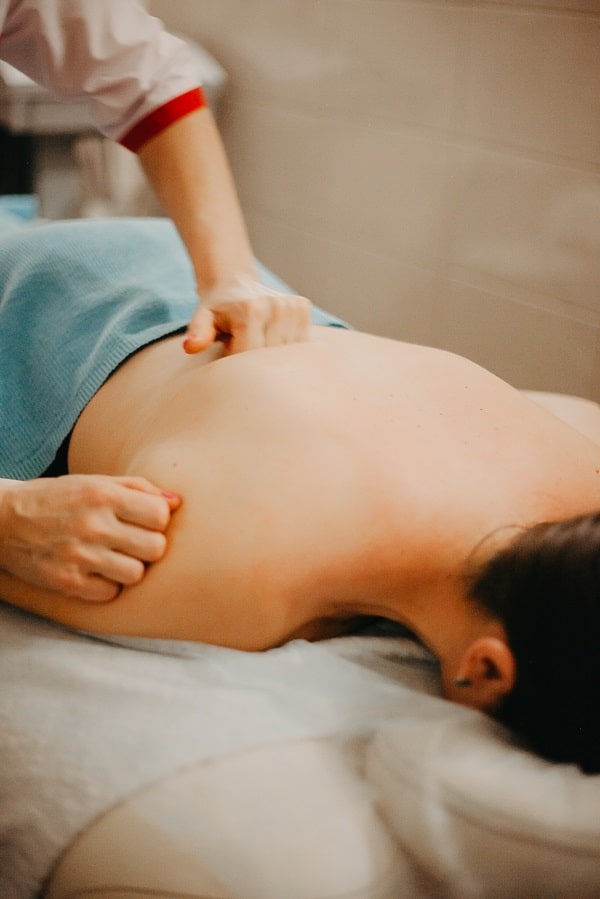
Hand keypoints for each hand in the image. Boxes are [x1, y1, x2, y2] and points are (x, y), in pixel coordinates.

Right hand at [0, 475, 180, 601]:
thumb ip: (138, 488)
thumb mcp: (95, 482)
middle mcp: (92, 524)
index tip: (142, 522)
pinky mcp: (67, 582)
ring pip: (137, 574)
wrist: (2, 520)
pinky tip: (95, 571)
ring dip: (130, 568)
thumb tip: (177, 502)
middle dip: (148, 546)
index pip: (160, 516)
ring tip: (113, 557)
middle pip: (155, 548)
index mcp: (102, 494)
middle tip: (130, 542)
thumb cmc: (57, 498)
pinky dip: (107, 585)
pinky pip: (110, 593)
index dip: (156, 521)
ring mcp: (79, 556)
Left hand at [183, 275, 311, 354]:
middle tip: (241, 343)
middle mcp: (276, 306)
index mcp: (251, 311)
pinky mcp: (302, 307)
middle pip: (270, 356)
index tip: (229, 350)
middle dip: (255, 359)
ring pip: (287, 353)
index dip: (238, 359)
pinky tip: (270, 335)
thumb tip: (191, 346)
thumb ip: (198, 333)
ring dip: (271, 354)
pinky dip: (286, 347)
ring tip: (255, 338)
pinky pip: (299, 343)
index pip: (250, 355)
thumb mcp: (202, 319)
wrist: (233, 283)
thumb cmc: (216, 310)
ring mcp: (293, 306)